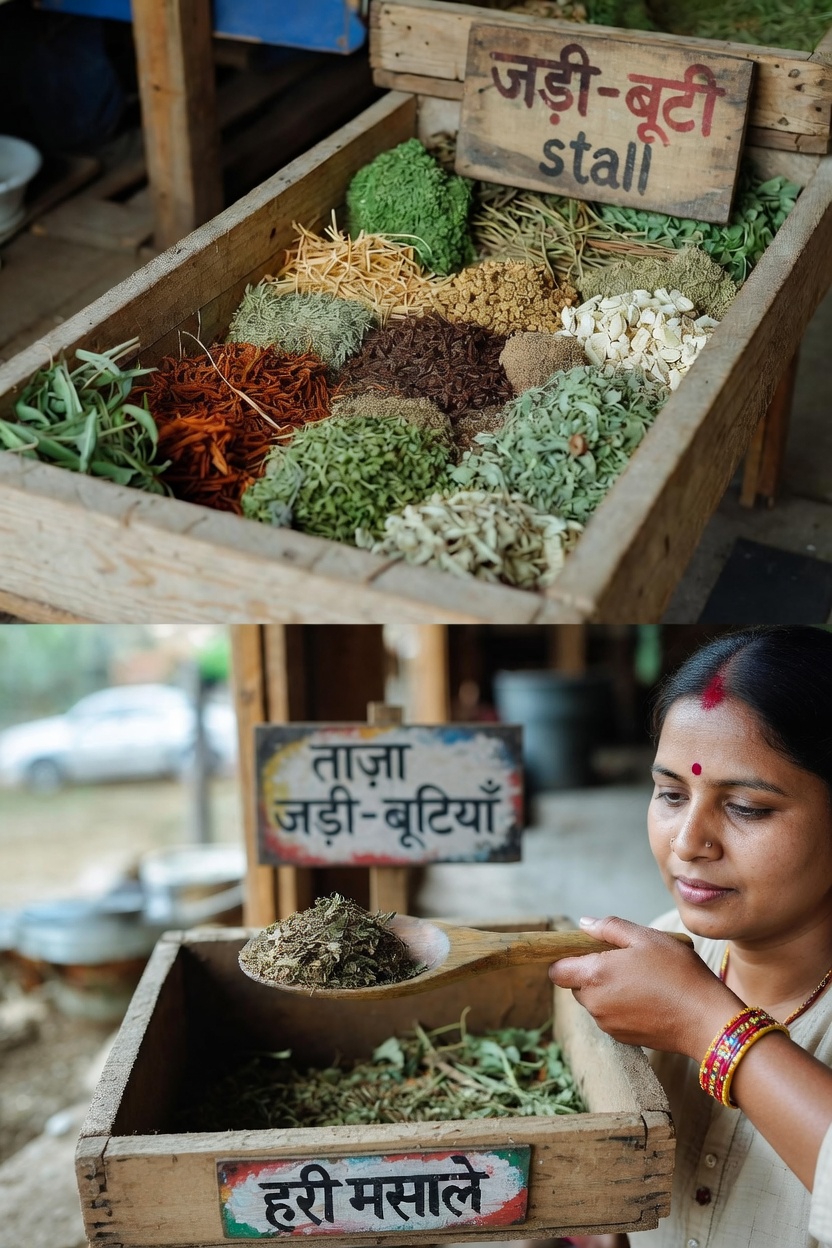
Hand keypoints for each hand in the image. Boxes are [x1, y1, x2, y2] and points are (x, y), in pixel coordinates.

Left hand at [549, 916, 739, 1058]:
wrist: (706, 1019)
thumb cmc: (678, 973)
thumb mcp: (646, 938)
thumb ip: (610, 928)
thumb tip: (585, 924)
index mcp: (595, 975)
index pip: (558, 971)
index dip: (567, 958)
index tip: (587, 950)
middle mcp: (595, 1004)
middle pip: (576, 985)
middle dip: (591, 972)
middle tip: (624, 961)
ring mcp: (608, 1024)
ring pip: (595, 1001)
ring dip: (608, 989)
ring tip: (641, 978)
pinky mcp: (623, 1038)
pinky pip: (611, 1016)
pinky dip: (622, 1006)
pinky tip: (648, 997)